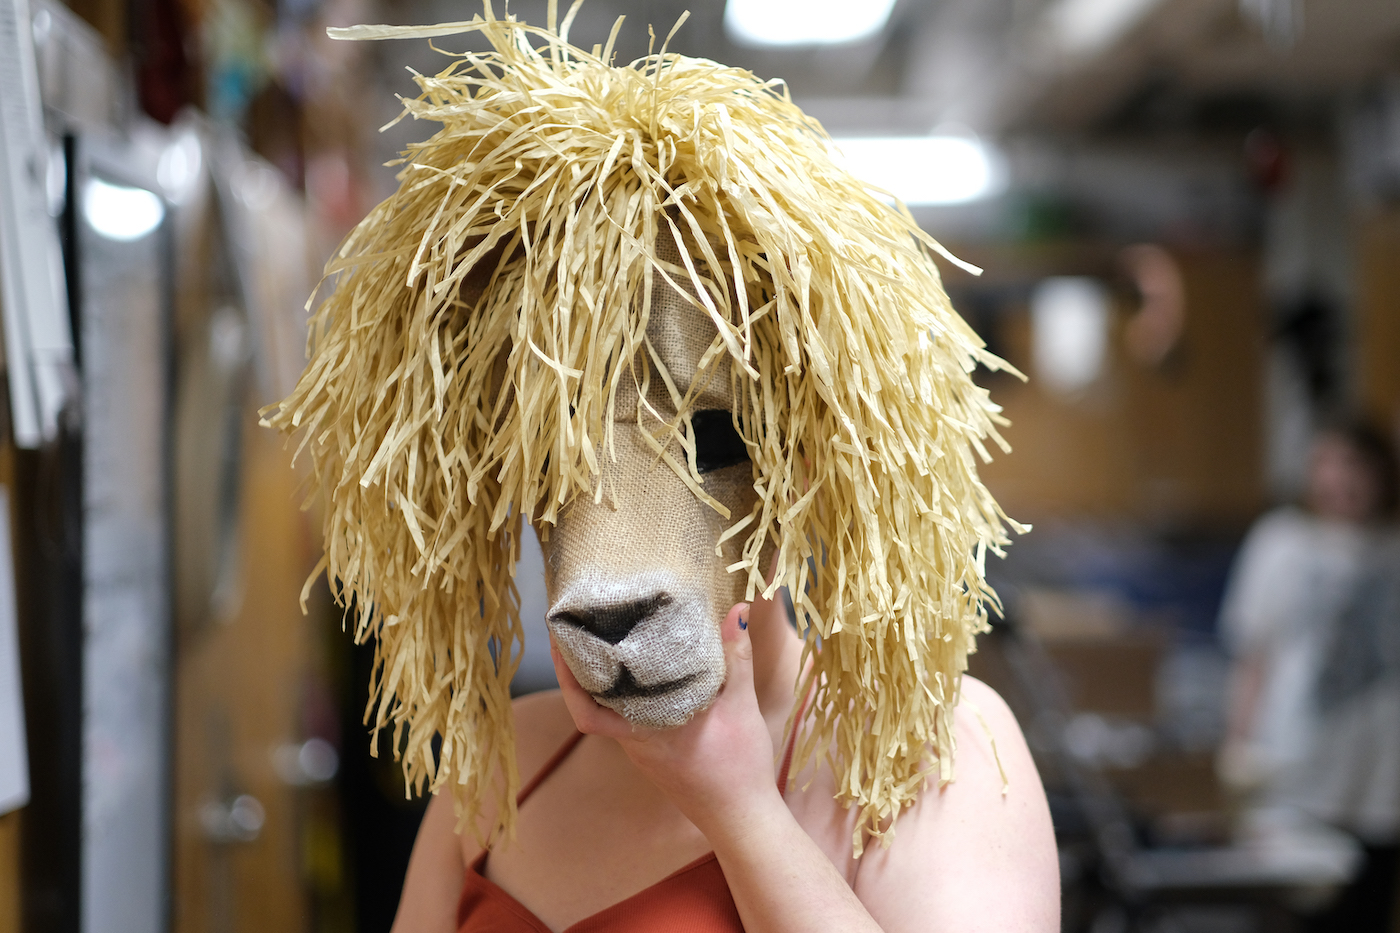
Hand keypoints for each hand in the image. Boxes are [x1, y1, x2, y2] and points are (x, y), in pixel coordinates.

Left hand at [550, 602, 786, 838]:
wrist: (743, 820)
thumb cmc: (739, 768)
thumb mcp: (741, 706)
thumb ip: (737, 657)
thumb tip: (737, 611)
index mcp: (645, 732)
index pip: (587, 709)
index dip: (567, 677)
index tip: (558, 642)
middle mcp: (635, 743)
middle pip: (592, 705)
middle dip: (580, 669)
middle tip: (579, 629)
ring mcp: (643, 753)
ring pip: (611, 713)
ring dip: (604, 681)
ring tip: (607, 642)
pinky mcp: (655, 756)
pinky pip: (630, 720)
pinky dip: (627, 695)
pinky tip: (642, 675)